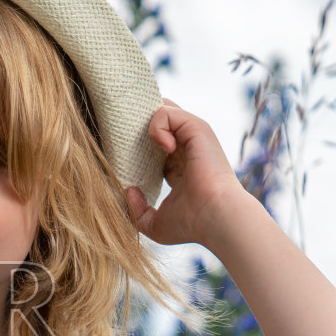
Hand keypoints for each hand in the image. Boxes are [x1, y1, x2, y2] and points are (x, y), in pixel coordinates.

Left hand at [125, 100, 248, 246]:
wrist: (216, 217)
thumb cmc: (191, 224)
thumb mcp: (155, 223)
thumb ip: (137, 210)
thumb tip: (128, 191)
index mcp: (177, 167)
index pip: (154, 144)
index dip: (135, 144)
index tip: (119, 154)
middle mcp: (185, 149)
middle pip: (158, 120)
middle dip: (136, 123)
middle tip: (120, 139)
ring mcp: (191, 137)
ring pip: (161, 110)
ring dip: (143, 122)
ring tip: (140, 145)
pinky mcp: (196, 129)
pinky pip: (166, 112)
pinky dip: (156, 126)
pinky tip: (162, 147)